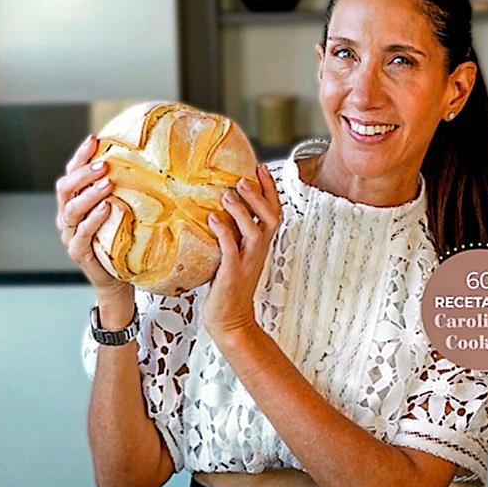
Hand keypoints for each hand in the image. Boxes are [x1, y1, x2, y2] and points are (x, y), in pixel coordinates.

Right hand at [55, 135, 130, 300]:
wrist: (118, 279)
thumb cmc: (120, 241)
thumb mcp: (121, 212)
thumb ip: (123, 192)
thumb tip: (147, 162)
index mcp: (75, 203)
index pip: (71, 174)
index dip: (79, 156)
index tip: (94, 139)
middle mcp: (68, 217)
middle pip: (65, 188)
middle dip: (83, 173)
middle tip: (103, 163)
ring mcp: (70, 235)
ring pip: (71, 210)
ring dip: (89, 193)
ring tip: (107, 182)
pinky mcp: (78, 253)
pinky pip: (81, 235)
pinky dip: (93, 220)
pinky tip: (106, 208)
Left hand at [202, 165, 280, 340]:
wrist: (230, 318)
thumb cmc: (228, 285)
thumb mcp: (234, 253)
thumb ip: (231, 232)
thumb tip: (215, 207)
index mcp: (260, 244)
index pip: (273, 212)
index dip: (270, 189)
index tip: (261, 168)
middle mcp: (258, 250)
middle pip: (271, 217)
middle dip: (259, 196)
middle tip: (243, 179)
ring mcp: (247, 262)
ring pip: (254, 231)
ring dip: (241, 211)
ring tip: (226, 195)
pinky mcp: (233, 274)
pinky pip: (231, 250)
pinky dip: (224, 233)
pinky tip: (213, 220)